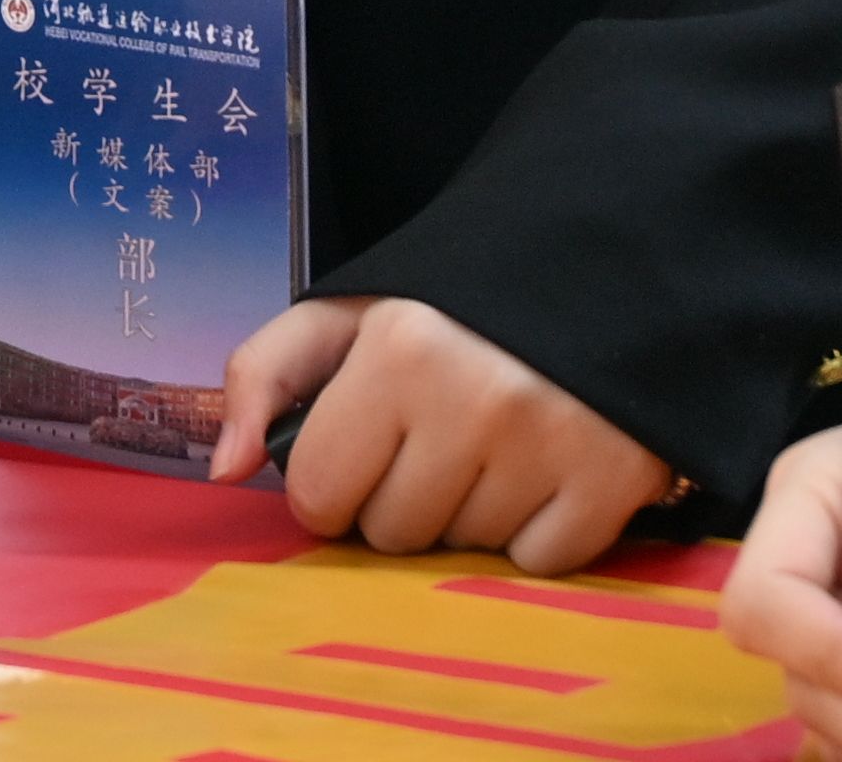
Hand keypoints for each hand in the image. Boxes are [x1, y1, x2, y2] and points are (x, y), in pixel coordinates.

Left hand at [218, 292, 679, 568]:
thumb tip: (224, 469)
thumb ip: (263, 376)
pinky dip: (534, 536)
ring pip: (462, 551)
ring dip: (465, 516)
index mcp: (399, 350)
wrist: (594, 276)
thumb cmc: (454, 309)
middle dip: (398, 500)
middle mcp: (476, 399)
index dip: (327, 485)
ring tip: (488, 449)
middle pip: (392, 532)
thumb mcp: (345, 315)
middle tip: (431, 443)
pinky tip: (539, 476)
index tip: (356, 456)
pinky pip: (540, 564)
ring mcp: (553, 444)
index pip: (320, 492)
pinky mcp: (618, 482)